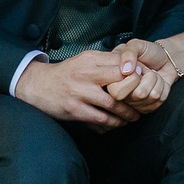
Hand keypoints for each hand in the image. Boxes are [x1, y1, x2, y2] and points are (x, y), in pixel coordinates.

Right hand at [12, 51, 146, 127]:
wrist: (37, 85)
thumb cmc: (65, 74)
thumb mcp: (83, 60)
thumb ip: (104, 62)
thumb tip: (131, 66)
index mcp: (90, 59)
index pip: (121, 64)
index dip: (136, 73)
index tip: (146, 81)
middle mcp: (85, 74)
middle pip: (121, 82)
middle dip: (136, 93)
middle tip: (145, 100)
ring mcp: (79, 93)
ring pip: (113, 104)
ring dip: (128, 113)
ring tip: (136, 116)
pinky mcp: (74, 110)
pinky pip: (101, 119)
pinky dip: (113, 123)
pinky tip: (119, 124)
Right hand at [106, 37, 180, 105]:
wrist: (164, 58)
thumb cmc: (147, 52)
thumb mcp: (135, 45)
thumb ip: (128, 53)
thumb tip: (126, 70)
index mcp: (112, 82)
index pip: (118, 91)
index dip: (133, 77)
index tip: (135, 67)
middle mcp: (121, 96)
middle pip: (139, 95)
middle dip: (148, 78)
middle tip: (144, 71)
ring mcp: (135, 103)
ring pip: (151, 96)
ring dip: (156, 80)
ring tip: (150, 74)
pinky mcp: (148, 107)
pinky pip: (160, 99)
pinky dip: (162, 86)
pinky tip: (156, 82)